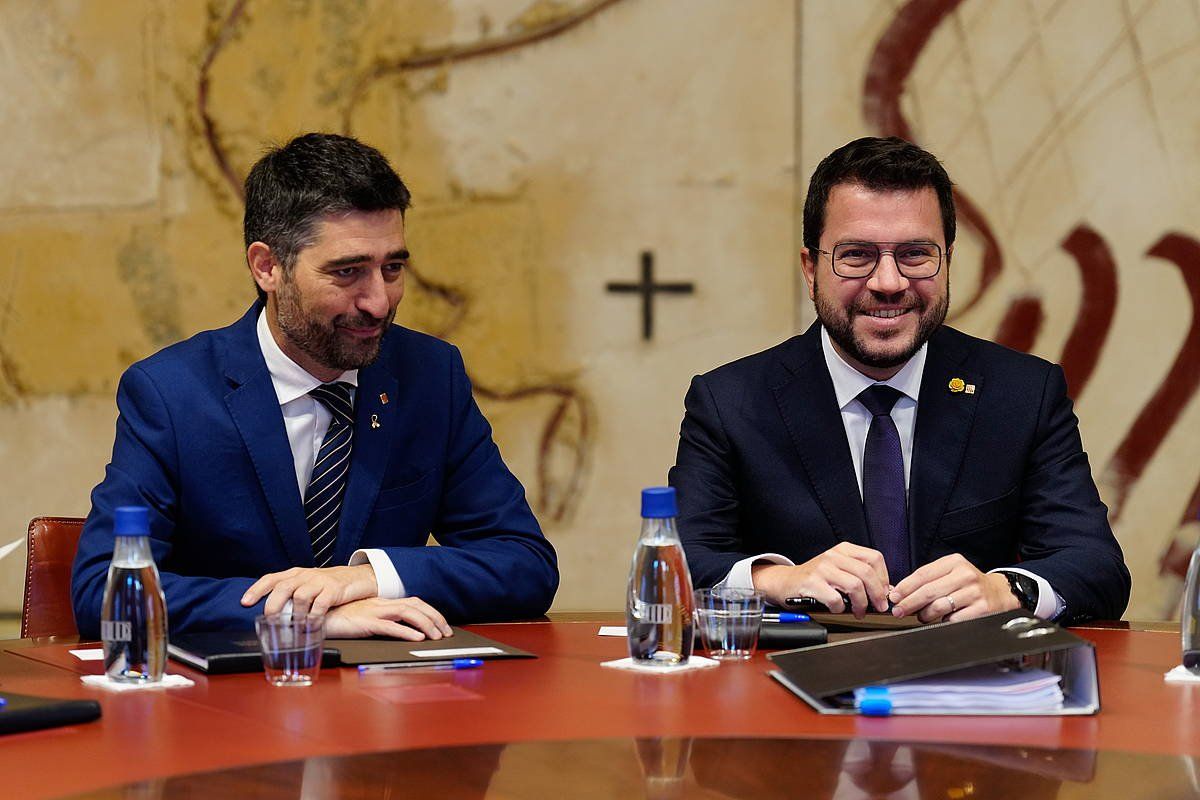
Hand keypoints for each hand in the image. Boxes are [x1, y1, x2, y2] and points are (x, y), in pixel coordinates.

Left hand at [241, 564, 378, 616]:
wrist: (359, 577)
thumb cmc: (331, 584)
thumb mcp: (309, 583)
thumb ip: (293, 593)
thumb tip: (273, 612)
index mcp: (296, 574)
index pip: (272, 578)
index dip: (256, 590)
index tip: (245, 602)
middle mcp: (306, 576)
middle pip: (282, 587)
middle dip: (272, 606)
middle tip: (270, 621)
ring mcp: (320, 581)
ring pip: (299, 597)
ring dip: (295, 615)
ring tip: (295, 627)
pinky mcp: (334, 590)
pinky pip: (319, 606)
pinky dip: (313, 618)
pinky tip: (312, 626)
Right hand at [324, 597, 452, 639]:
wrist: (314, 616)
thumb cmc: (336, 619)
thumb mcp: (362, 619)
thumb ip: (378, 622)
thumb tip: (400, 632)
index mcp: (381, 602)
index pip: (413, 602)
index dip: (430, 613)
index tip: (441, 625)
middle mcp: (380, 603)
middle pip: (416, 605)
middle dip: (435, 618)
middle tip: (447, 633)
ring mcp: (373, 611)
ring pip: (408, 613)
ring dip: (426, 625)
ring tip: (437, 637)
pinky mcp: (365, 622)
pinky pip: (390, 626)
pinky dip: (406, 632)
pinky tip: (417, 639)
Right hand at [751, 542, 890, 617]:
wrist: (785, 581)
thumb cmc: (815, 578)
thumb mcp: (839, 569)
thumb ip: (860, 576)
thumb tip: (885, 591)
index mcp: (843, 549)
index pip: (874, 558)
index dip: (884, 578)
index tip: (884, 592)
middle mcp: (833, 556)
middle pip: (867, 573)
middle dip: (877, 594)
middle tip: (878, 607)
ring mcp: (822, 568)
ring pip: (855, 586)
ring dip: (861, 604)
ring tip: (859, 612)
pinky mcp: (812, 583)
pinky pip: (836, 599)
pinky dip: (840, 608)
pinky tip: (837, 608)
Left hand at [888, 554, 1019, 622]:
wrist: (1000, 593)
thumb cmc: (968, 584)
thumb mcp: (950, 573)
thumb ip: (927, 580)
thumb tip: (899, 593)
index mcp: (954, 562)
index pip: (922, 574)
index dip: (905, 587)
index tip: (894, 597)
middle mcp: (965, 575)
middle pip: (928, 591)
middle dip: (909, 603)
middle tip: (898, 611)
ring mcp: (974, 593)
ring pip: (939, 607)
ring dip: (924, 615)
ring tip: (921, 616)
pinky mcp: (981, 610)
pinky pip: (953, 620)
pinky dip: (943, 622)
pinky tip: (941, 621)